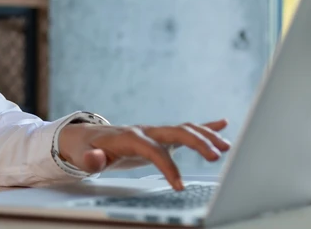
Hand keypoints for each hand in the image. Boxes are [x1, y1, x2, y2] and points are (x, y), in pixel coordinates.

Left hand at [57, 119, 230, 190]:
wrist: (87, 137)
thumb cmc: (88, 148)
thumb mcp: (84, 156)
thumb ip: (90, 160)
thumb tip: (95, 159)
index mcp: (129, 137)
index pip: (154, 150)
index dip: (167, 166)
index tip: (179, 186)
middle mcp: (146, 131)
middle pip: (176, 131)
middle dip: (197, 142)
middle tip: (217, 156)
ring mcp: (155, 132)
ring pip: (185, 129)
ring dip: (206, 135)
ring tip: (226, 146)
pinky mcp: (160, 136)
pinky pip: (185, 129)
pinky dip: (205, 126)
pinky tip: (223, 124)